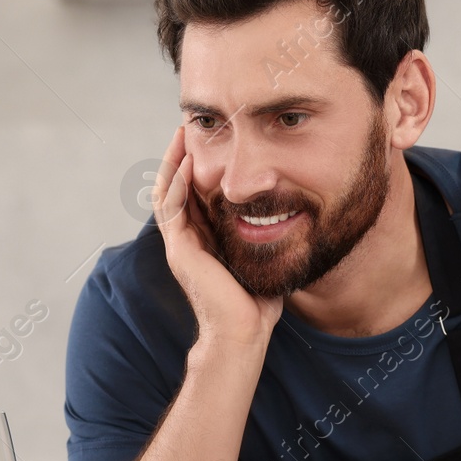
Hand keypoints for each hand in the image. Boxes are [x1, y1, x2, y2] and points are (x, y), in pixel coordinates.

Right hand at [153, 127, 283, 350]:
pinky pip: (172, 208)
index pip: (193, 196)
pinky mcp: (181, 252)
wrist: (244, 334)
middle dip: (180, 157)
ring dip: (173, 162)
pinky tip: (186, 161)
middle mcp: (188, 241)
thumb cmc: (257, 304)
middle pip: (175, 188)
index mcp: (204, 242)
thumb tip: (293, 216)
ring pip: (167, 193)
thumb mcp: (263, 258)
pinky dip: (176, 183)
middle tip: (188, 127)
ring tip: (182, 134)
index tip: (208, 141)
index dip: (196, 168)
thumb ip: (266, 238)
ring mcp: (181, 246)